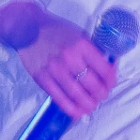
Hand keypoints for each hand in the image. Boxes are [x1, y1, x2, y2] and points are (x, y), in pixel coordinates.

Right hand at [0, 0, 117, 120]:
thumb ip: (92, 50)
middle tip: (102, 95)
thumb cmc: (56, 31)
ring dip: (89, 105)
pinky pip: (60, 99)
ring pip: (78, 95)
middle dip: (102, 94)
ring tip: (92, 106)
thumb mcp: (79, 34)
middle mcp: (70, 58)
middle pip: (93, 85)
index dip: (111, 81)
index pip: (104, 70)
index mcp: (82, 45)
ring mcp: (55, 70)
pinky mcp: (42, 78)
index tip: (111, 83)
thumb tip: (108, 67)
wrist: (28, 29)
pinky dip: (71, 109)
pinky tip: (78, 111)